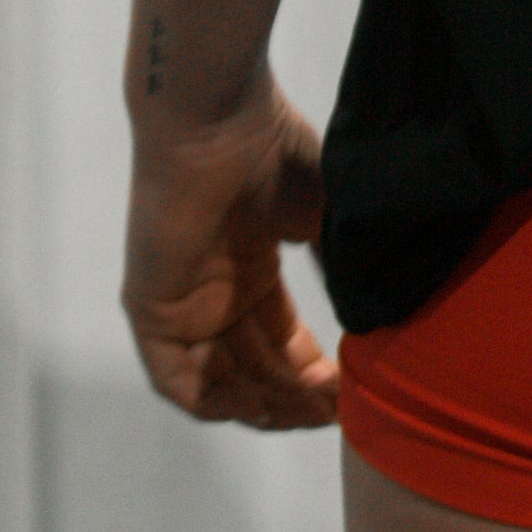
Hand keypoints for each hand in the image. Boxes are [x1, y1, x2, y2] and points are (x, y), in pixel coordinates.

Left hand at [122, 68, 338, 430]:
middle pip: (256, 367)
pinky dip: (218, 402)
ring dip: (267, 404)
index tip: (354, 389)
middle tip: (340, 409)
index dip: (315, 373)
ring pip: (222, 381)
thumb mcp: (325, 216)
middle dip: (297, 396)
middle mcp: (215, 290)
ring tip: (312, 410)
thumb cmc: (272, 152)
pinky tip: (261, 406)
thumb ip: (344, 266)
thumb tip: (382, 317)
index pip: (281, 340)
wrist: (216, 121)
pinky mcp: (150, 308)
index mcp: (251, 265)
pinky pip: (177, 379)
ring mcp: (180, 301)